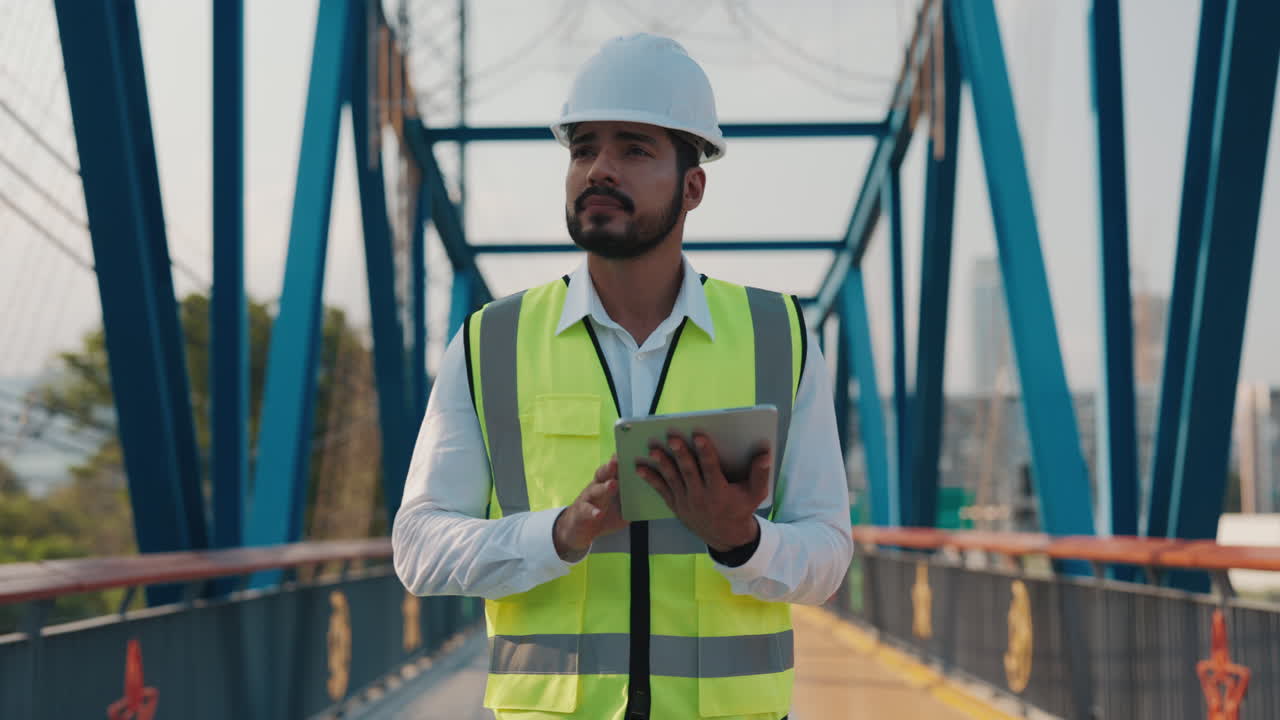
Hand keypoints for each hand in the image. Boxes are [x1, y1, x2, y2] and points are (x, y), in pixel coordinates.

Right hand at [552, 456, 625, 560]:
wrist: (579, 530)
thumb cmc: (602, 513)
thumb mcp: (620, 507)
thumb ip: (633, 499)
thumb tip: (654, 494)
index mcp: (607, 482)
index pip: (615, 468)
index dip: (621, 460)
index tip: (630, 451)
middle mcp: (596, 486)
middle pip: (603, 473)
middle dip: (611, 467)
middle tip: (618, 461)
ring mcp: (587, 498)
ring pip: (594, 489)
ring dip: (604, 487)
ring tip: (613, 485)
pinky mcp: (580, 512)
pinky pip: (586, 510)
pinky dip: (592, 512)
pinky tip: (598, 514)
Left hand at [636, 433, 770, 551]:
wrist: (725, 536)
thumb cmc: (741, 509)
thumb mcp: (755, 494)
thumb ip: (760, 474)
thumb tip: (765, 454)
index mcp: (719, 492)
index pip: (711, 469)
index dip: (705, 452)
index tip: (698, 436)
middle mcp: (700, 497)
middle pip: (688, 472)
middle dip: (680, 454)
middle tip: (671, 437)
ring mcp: (686, 502)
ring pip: (672, 480)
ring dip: (662, 464)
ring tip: (653, 449)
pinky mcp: (675, 505)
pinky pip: (661, 490)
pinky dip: (651, 479)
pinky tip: (640, 467)